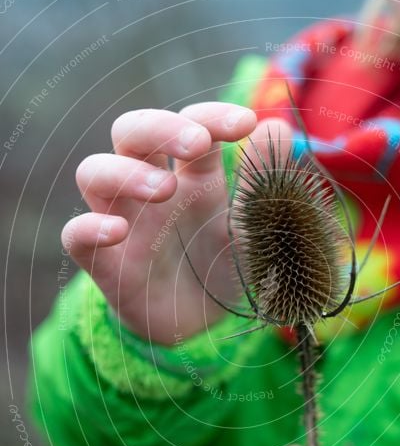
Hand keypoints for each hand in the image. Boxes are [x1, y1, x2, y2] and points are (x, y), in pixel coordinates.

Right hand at [62, 103, 293, 343]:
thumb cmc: (224, 269)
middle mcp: (151, 192)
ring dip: (124, 171)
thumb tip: (278, 126)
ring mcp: (123, 224)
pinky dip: (88, 227)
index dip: (211, 115)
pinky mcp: (105, 265)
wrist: (204, 330)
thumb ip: (262, 181)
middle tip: (197, 144)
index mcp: (193, 178)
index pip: (190, 126)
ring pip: (93, 172)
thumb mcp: (253, 227)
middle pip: (131, 132)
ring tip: (164, 189)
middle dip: (161, 127)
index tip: (244, 124)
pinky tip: (116, 232)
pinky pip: (75, 235)